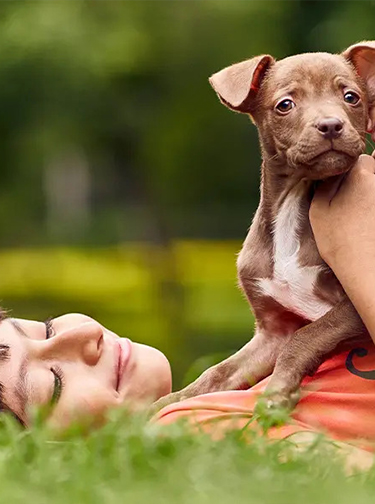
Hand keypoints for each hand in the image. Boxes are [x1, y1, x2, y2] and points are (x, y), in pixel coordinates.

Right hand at [309, 154, 374, 269]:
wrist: (366, 269)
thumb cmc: (339, 240)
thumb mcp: (318, 210)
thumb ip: (325, 184)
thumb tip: (333, 174)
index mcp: (360, 177)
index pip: (360, 160)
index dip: (351, 172)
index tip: (344, 188)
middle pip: (373, 174)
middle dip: (363, 185)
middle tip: (351, 206)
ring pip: (374, 191)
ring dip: (369, 200)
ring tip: (362, 221)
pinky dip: (372, 215)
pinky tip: (369, 227)